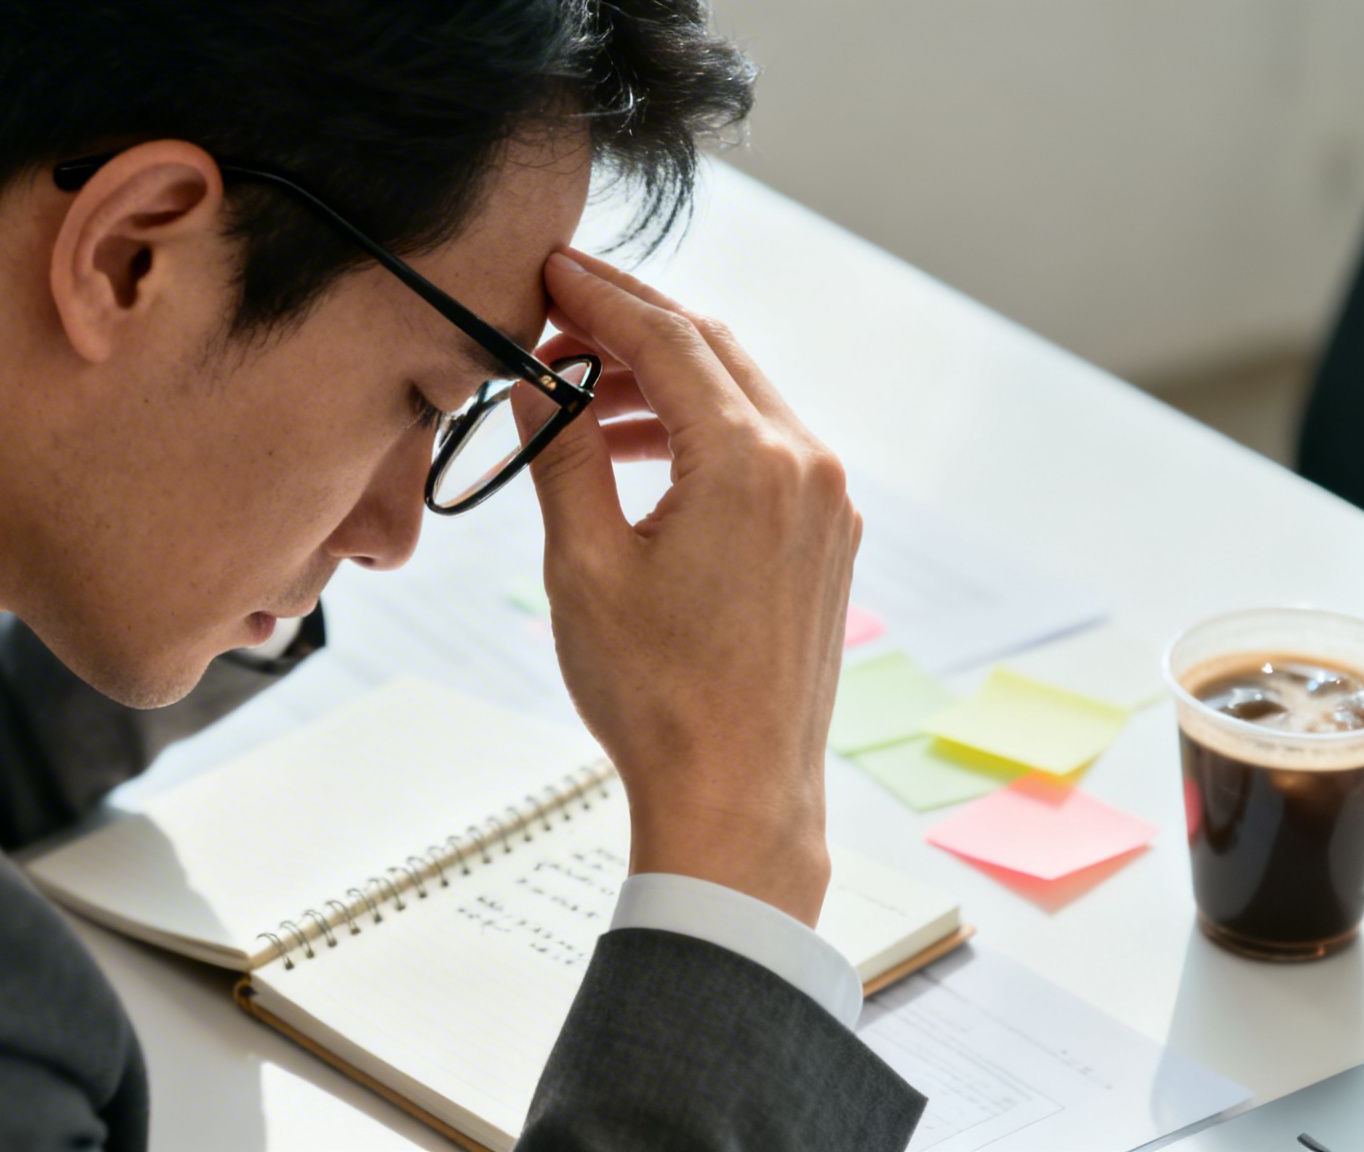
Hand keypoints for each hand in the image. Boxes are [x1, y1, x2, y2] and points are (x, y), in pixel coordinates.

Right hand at [516, 249, 860, 925]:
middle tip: (557, 322)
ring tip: (579, 404)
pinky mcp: (826, 539)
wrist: (736, 797)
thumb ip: (561, 457)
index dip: (599, 296)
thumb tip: (537, 388)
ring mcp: (826, 503)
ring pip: (740, 398)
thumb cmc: (659, 697)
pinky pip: (761, 450)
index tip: (551, 271)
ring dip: (661, 384)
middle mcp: (805, 467)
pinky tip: (639, 458)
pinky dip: (699, 432)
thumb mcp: (583, 565)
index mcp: (748, 463)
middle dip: (631, 326)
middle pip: (712, 351)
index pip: (667, 337)